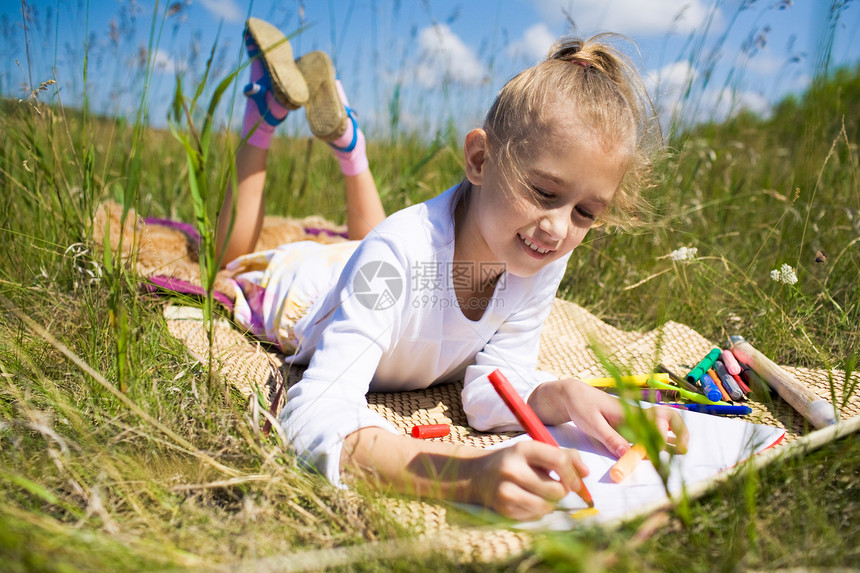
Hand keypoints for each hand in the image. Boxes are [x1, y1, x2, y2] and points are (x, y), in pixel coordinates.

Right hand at [466, 440, 588, 519]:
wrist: (475, 475)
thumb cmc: (512, 461)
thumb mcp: (532, 451)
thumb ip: (561, 456)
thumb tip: (586, 473)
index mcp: (523, 448)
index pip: (559, 460)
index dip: (574, 474)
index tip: (577, 481)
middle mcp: (513, 469)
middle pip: (557, 489)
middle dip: (563, 491)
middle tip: (556, 487)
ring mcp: (506, 490)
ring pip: (548, 506)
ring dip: (551, 503)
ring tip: (541, 494)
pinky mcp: (503, 508)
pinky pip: (535, 516)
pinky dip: (537, 511)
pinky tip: (527, 500)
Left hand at [529, 379, 688, 457]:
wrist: (573, 394)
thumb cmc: (582, 406)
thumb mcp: (593, 424)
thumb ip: (611, 438)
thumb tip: (627, 454)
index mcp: (629, 412)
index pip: (657, 420)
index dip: (662, 435)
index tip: (657, 450)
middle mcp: (636, 414)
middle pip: (668, 418)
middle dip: (680, 432)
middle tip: (682, 450)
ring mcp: (635, 418)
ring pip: (662, 425)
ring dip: (674, 437)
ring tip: (681, 453)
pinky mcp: (630, 424)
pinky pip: (650, 430)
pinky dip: (660, 439)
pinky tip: (664, 451)